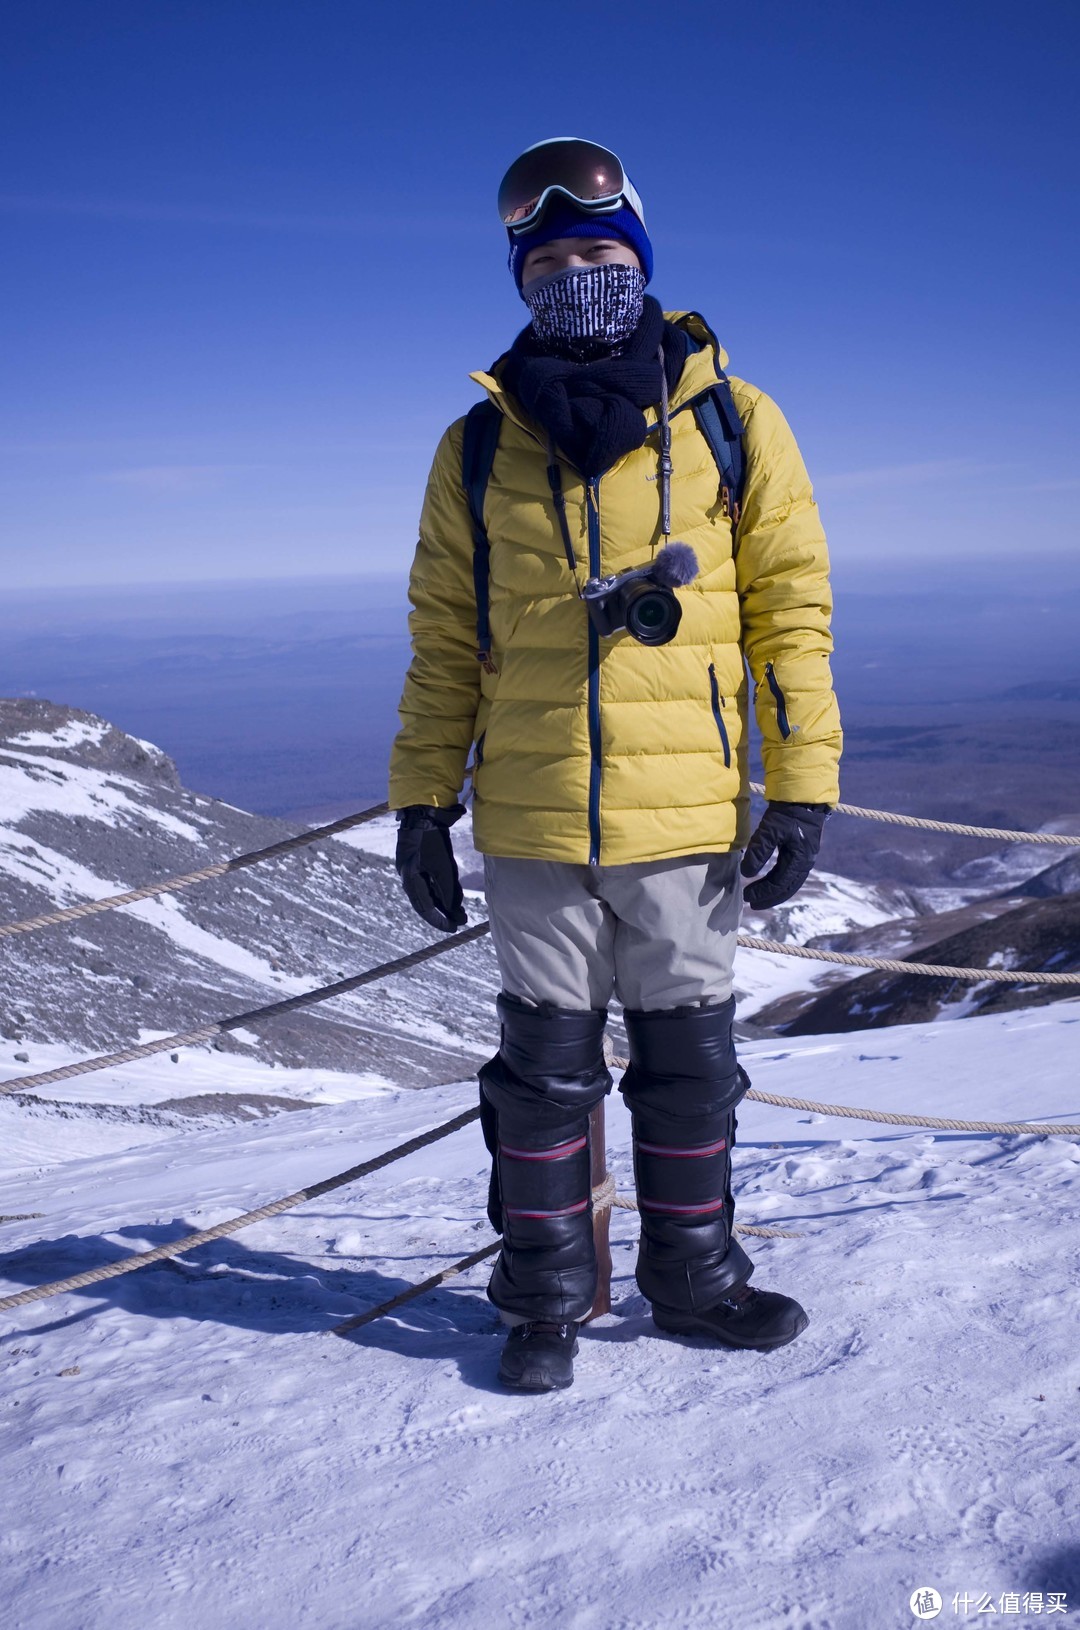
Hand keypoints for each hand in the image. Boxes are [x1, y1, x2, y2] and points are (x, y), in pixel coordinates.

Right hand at [394, 804, 467, 932]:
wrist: (423, 812)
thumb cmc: (432, 839)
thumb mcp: (444, 866)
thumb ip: (448, 889)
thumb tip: (454, 910)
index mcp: (410, 878)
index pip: (424, 906)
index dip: (438, 919)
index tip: (453, 927)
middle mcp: (408, 876)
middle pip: (425, 902)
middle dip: (442, 913)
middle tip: (459, 922)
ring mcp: (412, 869)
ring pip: (428, 893)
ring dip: (443, 903)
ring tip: (460, 913)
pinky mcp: (419, 862)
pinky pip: (429, 882)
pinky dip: (441, 891)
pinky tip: (454, 898)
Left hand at [740, 801, 828, 909]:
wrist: (804, 796)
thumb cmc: (788, 813)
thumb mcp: (771, 830)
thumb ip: (759, 851)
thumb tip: (747, 873)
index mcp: (800, 860)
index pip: (780, 884)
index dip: (763, 892)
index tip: (747, 896)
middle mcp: (805, 862)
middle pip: (787, 887)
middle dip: (769, 897)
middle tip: (752, 903)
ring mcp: (805, 856)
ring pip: (790, 881)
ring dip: (774, 890)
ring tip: (759, 896)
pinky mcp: (801, 850)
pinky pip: (791, 872)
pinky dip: (779, 880)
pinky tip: (770, 880)